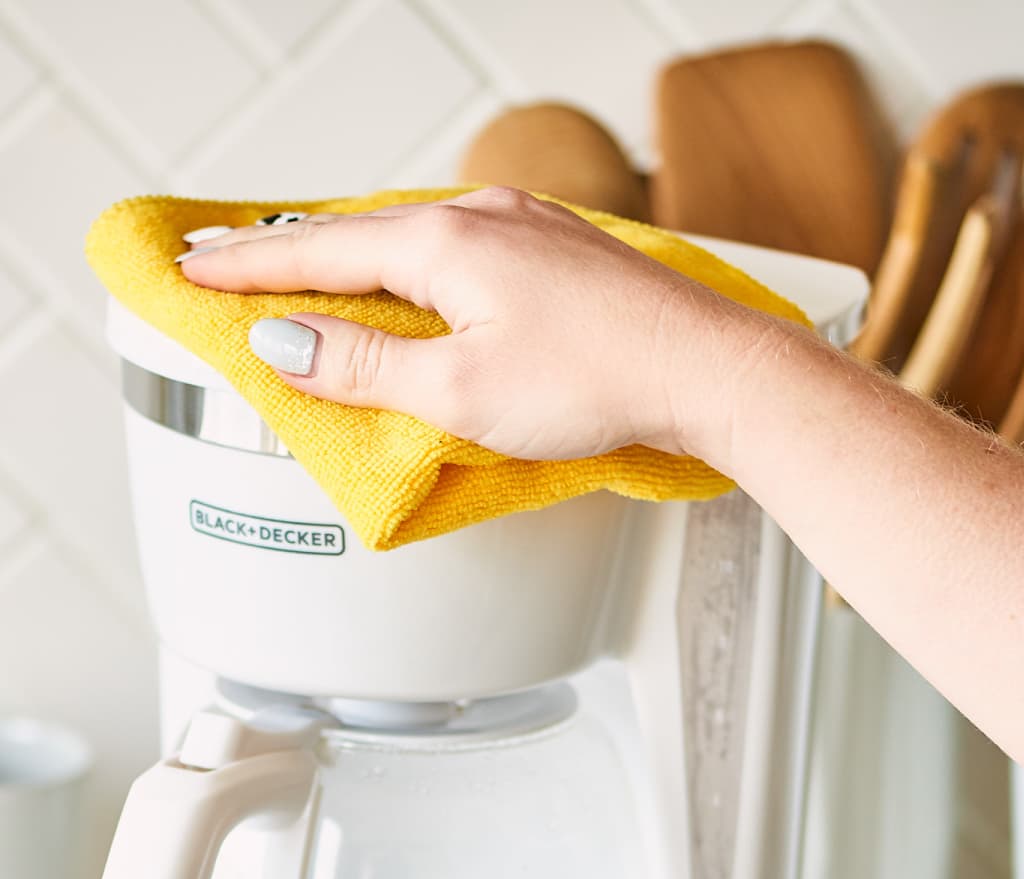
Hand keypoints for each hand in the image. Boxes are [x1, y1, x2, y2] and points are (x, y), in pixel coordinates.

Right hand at [178, 187, 758, 460]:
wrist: (706, 370)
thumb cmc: (600, 381)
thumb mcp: (460, 392)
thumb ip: (364, 367)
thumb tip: (286, 343)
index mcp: (444, 243)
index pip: (316, 254)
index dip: (247, 268)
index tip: (192, 271)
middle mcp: (484, 217)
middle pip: (360, 234)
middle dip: (291, 253)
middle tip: (228, 261)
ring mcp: (528, 229)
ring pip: (413, 237)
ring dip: (355, 256)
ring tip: (310, 272)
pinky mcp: (561, 254)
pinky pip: (462, 249)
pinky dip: (416, 265)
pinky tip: (418, 281)